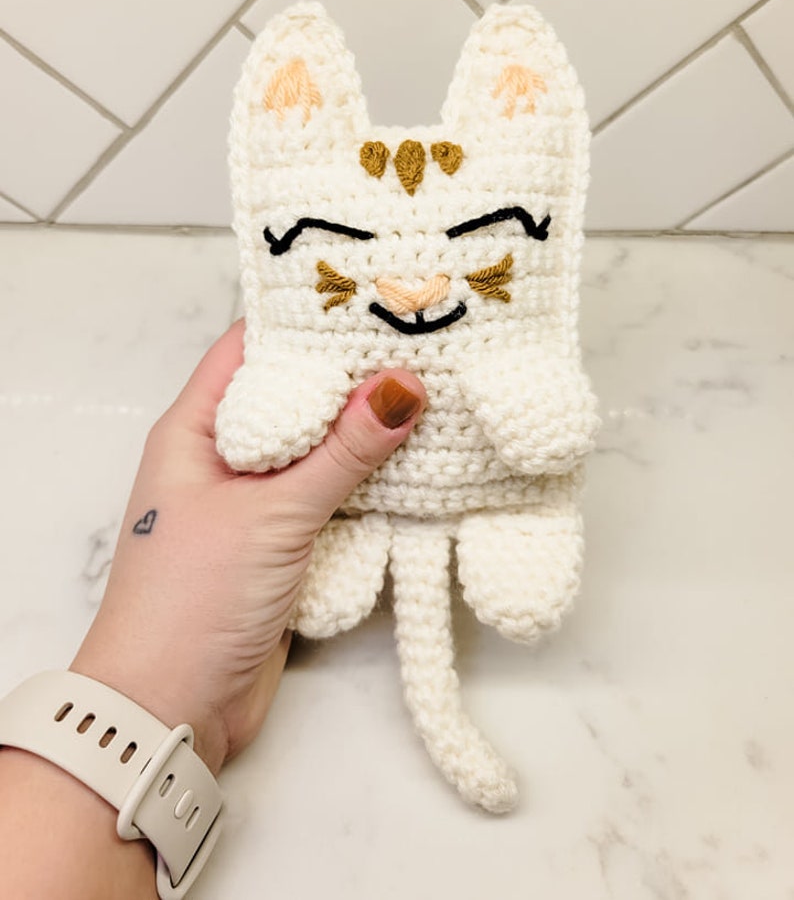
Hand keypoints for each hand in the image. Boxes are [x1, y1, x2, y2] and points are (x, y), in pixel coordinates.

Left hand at [72, 320, 424, 772]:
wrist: (172, 710)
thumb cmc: (196, 599)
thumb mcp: (273, 514)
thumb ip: (343, 452)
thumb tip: (404, 385)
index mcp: (195, 430)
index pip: (252, 351)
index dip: (308, 322)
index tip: (374, 302)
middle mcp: (224, 458)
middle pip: (294, 400)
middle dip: (353, 378)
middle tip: (425, 345)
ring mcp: (255, 504)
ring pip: (319, 452)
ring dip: (368, 436)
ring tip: (438, 396)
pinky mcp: (283, 546)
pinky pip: (332, 500)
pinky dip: (370, 486)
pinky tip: (422, 466)